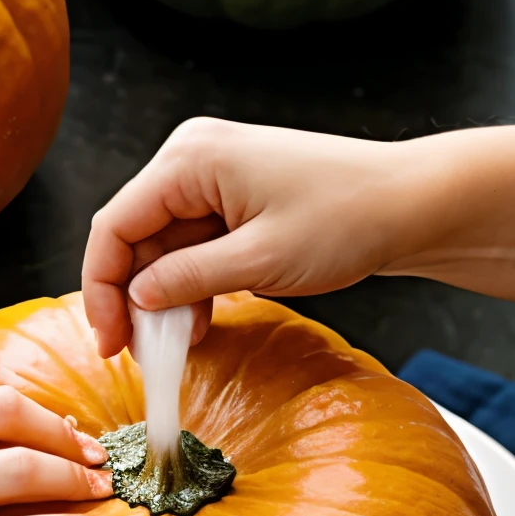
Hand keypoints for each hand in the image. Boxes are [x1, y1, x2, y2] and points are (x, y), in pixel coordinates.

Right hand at [85, 113, 514, 353]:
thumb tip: (137, 301)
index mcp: (189, 159)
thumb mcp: (259, 262)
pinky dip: (191, 286)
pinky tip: (200, 323)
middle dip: (133, 299)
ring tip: (177, 347)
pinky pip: (192, 246)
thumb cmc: (346, 219)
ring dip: (164, 298)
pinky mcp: (233, 199)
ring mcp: (213, 177)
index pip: (114, 226)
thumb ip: (188, 280)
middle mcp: (192, 158)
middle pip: (134, 237)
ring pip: (162, 247)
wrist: (411, 204)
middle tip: (141, 357)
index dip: (102, 289)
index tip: (110, 343)